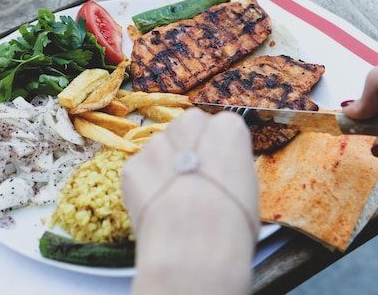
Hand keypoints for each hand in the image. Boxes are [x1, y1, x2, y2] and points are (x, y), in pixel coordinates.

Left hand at [122, 108, 258, 294]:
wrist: (194, 252)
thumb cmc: (232, 225)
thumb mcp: (246, 188)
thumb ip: (228, 167)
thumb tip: (217, 173)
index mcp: (227, 127)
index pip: (220, 127)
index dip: (216, 152)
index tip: (216, 172)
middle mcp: (190, 125)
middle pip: (187, 129)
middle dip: (187, 149)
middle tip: (192, 183)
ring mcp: (156, 144)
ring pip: (160, 149)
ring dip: (164, 168)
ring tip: (173, 203)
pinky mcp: (131, 166)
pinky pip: (139, 171)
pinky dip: (144, 187)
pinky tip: (156, 211)